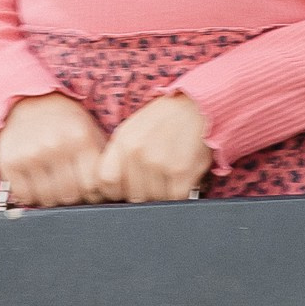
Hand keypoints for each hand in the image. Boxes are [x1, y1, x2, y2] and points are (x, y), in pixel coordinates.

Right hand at [0, 92, 108, 207]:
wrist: (28, 99)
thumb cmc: (64, 122)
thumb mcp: (90, 131)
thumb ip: (103, 160)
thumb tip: (113, 192)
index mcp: (80, 137)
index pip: (92, 185)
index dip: (92, 192)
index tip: (88, 189)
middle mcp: (55, 144)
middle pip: (69, 196)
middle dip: (72, 196)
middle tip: (68, 186)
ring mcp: (30, 154)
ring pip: (47, 199)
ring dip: (51, 198)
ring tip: (51, 184)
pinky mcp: (10, 161)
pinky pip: (23, 196)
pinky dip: (29, 196)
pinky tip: (34, 183)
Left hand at [96, 90, 213, 204]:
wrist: (199, 106)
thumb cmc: (165, 120)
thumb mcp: (133, 129)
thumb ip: (121, 156)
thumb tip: (115, 189)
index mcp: (123, 140)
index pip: (106, 181)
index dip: (116, 190)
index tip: (127, 189)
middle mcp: (137, 151)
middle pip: (133, 196)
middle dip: (145, 193)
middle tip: (157, 179)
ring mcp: (159, 162)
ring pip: (155, 199)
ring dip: (165, 193)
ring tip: (171, 174)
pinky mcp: (181, 171)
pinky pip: (175, 198)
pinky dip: (181, 192)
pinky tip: (183, 178)